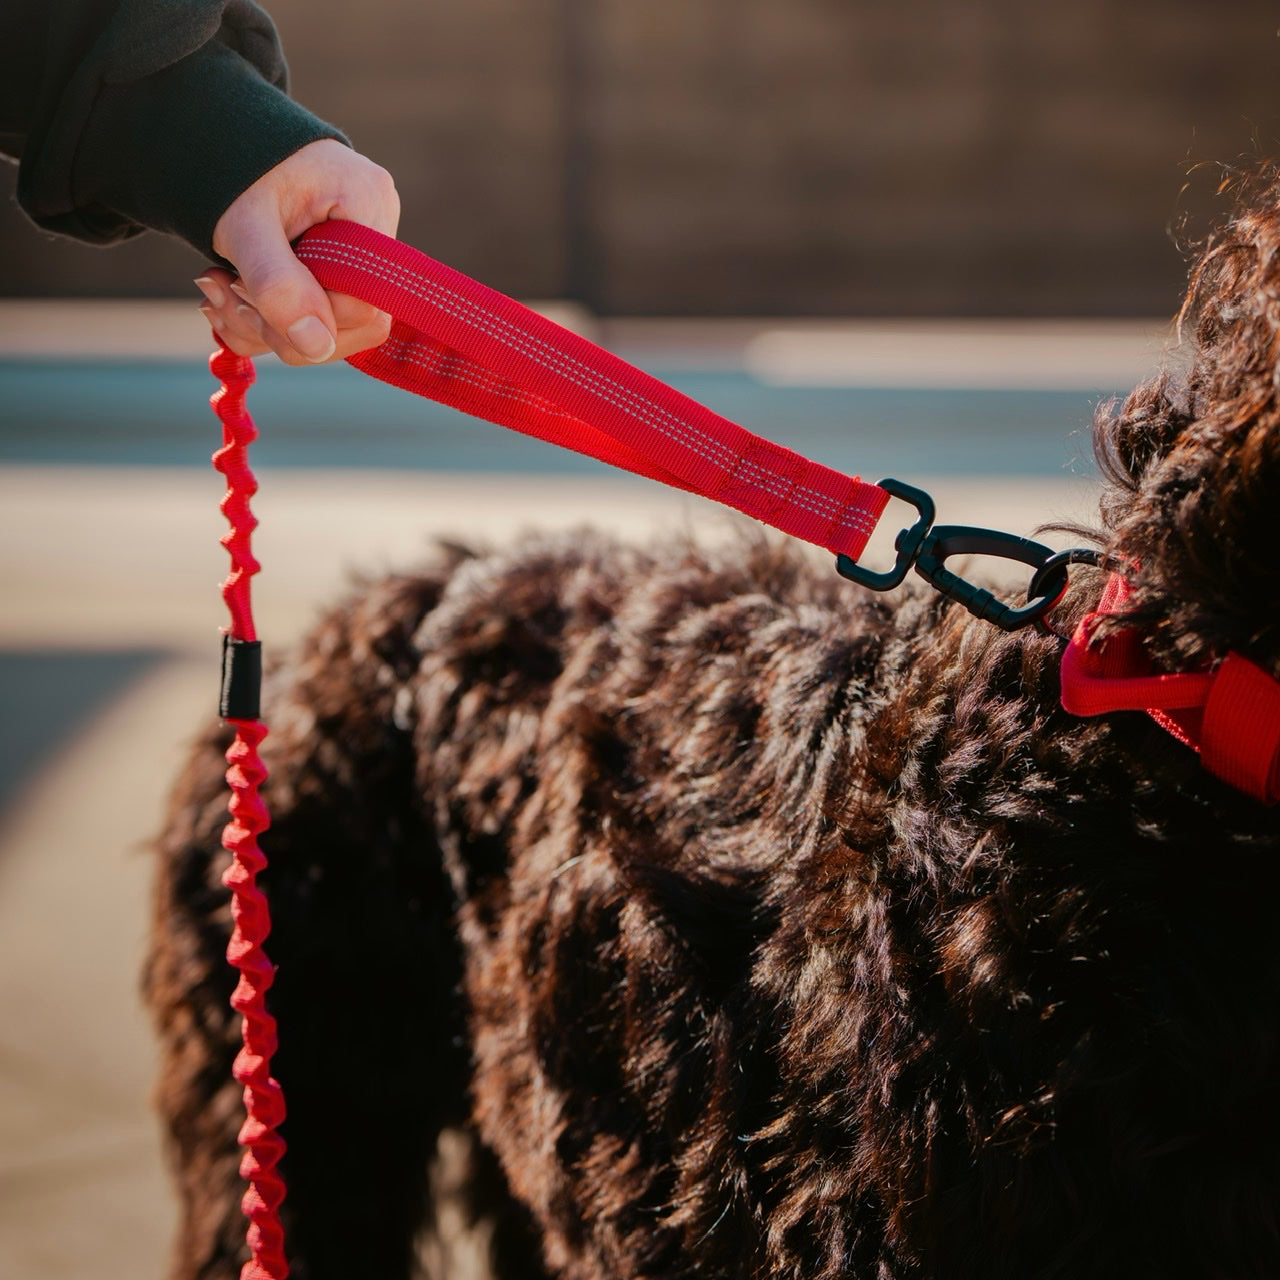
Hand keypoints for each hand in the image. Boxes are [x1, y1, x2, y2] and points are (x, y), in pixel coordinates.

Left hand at [196, 139, 399, 364]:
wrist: (221, 140)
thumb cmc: (235, 168)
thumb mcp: (245, 225)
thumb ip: (277, 283)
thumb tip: (316, 346)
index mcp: (368, 201)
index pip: (365, 301)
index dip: (311, 316)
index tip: (248, 292)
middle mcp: (380, 227)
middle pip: (358, 323)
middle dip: (284, 328)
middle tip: (227, 299)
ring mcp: (367, 253)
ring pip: (336, 329)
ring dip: (267, 328)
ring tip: (218, 290)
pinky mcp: (345, 271)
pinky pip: (319, 319)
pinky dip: (268, 321)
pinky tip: (232, 294)